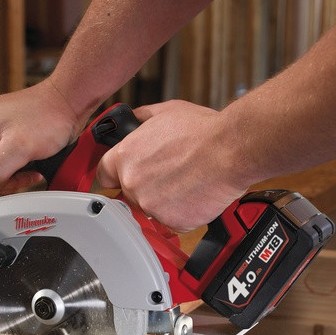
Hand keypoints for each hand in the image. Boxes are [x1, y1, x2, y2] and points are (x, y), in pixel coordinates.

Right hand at [0, 80, 82, 197]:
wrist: (69, 101)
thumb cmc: (48, 116)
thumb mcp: (19, 147)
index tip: (5, 186)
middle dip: (1, 180)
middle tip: (21, 179)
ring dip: (12, 176)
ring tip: (30, 172)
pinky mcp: (11, 134)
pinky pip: (8, 160)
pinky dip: (20, 168)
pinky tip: (34, 165)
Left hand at [97, 100, 249, 232]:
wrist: (231, 150)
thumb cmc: (202, 131)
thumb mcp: (165, 112)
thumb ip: (141, 119)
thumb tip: (133, 120)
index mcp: (125, 157)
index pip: (104, 174)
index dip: (115, 173)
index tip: (123, 174)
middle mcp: (133, 184)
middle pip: (129, 193)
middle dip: (145, 185)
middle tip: (168, 174)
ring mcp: (151, 206)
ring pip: (151, 208)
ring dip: (164, 200)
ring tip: (185, 181)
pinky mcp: (172, 222)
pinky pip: (171, 221)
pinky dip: (182, 212)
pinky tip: (194, 193)